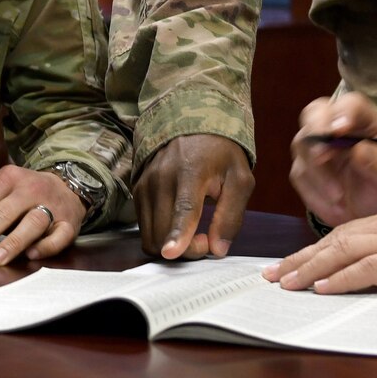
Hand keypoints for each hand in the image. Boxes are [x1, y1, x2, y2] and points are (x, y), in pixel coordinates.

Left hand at [0, 165, 85, 265]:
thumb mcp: (3, 193)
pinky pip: (59, 236)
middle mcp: (30, 189)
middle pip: (2, 214)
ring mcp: (52, 205)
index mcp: (8, 178)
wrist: (69, 185)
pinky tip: (31, 255)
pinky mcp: (70, 222)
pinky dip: (45, 246)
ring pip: (31, 223)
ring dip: (12, 242)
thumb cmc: (26, 195)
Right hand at [135, 134, 252, 259]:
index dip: (178, 233)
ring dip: (172, 245)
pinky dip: (161, 236)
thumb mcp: (240, 180)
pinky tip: (177, 224)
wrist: (191, 124)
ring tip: (193, 231)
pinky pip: (144, 228)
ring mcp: (144, 184)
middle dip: (187, 249)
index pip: (183, 207)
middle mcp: (161, 177)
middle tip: (207, 239)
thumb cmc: (221, 154)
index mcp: (192, 170)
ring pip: (151, 235)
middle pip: (164, 231)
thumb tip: (218, 249)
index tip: (171, 253)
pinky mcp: (136, 191)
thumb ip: (231, 216)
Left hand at [262, 197, 376, 294]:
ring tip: (285, 284)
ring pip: (342, 252)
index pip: (343, 234)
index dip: (313, 249)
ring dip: (310, 269)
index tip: (288, 263)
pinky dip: (342, 278)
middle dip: (299, 259)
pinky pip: (368, 267)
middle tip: (270, 276)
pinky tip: (323, 288)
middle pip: (333, 241)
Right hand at [289, 93, 376, 225]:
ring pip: (302, 144)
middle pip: (314, 111)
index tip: (340, 131)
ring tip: (339, 198)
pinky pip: (299, 174)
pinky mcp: (303, 168)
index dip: (343, 113)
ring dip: (318, 172)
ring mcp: (315, 146)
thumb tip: (359, 150)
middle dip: (315, 130)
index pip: (351, 105)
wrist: (370, 214)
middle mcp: (335, 127)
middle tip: (322, 156)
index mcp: (364, 122)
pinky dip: (315, 191)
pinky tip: (334, 205)